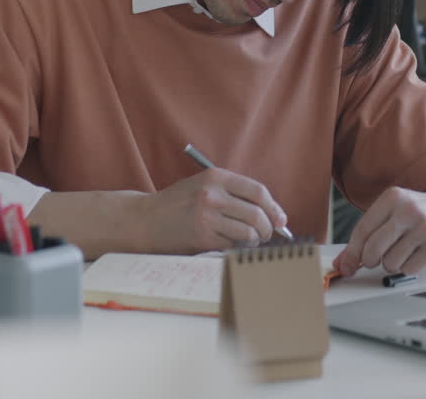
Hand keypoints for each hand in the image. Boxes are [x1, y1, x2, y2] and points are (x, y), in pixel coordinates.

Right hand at [134, 168, 287, 253]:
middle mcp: (212, 194)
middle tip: (267, 235)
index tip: (280, 220)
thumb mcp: (203, 186)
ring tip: (249, 242)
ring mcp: (206, 216)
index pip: (258, 191)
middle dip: (268, 229)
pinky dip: (237, 249)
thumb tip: (272, 214)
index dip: (274, 208)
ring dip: (254, 241)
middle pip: (257, 214)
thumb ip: (233, 194)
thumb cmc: (179, 205)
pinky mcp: (202, 238)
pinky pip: (233, 246)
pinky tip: (230, 246)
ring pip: (249, 233)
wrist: (145, 220)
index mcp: (216, 177)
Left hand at [332, 186, 425, 277]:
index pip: (362, 230)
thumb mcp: (389, 214)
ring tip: (401, 251)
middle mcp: (409, 210)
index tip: (345, 266)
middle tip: (374, 260)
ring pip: (390, 263)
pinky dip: (408, 267)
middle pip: (374, 249)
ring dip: (391, 264)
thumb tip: (342, 264)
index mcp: (393, 198)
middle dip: (369, 260)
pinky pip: (409, 270)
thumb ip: (364, 237)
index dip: (351, 253)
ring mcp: (425, 228)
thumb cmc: (413, 215)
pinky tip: (415, 254)